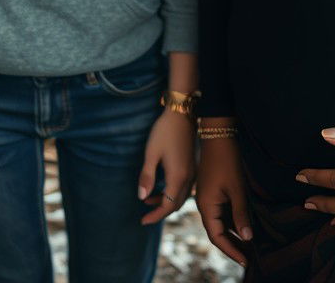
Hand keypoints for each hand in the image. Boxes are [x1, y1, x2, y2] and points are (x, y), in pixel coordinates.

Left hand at [137, 110, 194, 225]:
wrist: (182, 113)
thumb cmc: (164, 131)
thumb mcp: (151, 153)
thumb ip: (147, 176)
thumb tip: (141, 197)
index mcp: (178, 177)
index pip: (168, 205)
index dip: (155, 215)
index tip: (142, 221)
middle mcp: (188, 177)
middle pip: (176, 204)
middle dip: (161, 212)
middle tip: (146, 216)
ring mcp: (192, 171)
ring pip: (181, 196)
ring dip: (166, 202)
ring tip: (148, 201)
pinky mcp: (192, 165)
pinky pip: (184, 187)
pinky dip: (172, 193)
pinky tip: (161, 188)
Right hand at [196, 133, 252, 266]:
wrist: (218, 134)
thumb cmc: (227, 160)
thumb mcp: (237, 188)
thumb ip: (241, 214)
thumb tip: (247, 238)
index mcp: (206, 206)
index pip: (217, 237)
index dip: (231, 250)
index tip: (246, 261)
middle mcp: (205, 205)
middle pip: (218, 232)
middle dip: (233, 245)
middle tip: (249, 257)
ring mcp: (209, 197)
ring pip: (221, 222)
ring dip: (233, 233)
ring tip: (250, 246)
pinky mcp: (214, 190)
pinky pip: (223, 211)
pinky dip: (233, 220)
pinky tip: (245, 225)